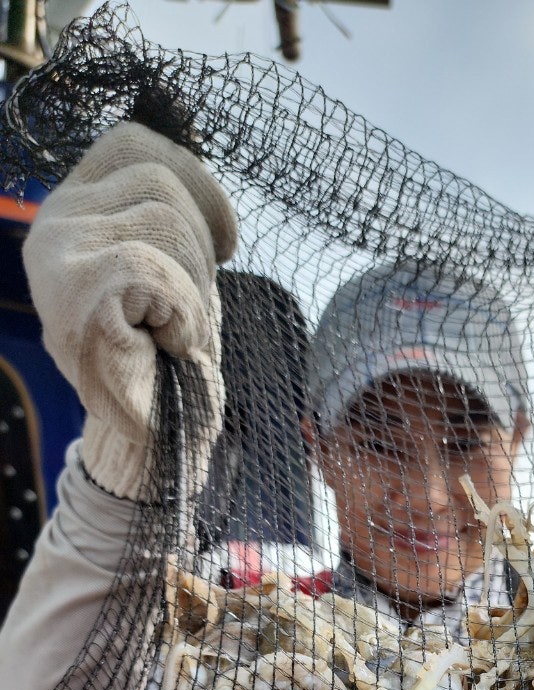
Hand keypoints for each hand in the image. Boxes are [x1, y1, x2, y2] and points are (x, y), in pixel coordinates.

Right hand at [23, 121, 236, 499]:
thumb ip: (170, 213)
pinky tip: (164, 344)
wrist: (156, 442)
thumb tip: (190, 153)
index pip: (136, 144)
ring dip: (194, 286)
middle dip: (200, 243)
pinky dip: (182, 311)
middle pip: (159, 176)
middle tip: (187, 307)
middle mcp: (51, 226)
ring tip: (171, 331)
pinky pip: (156, 269)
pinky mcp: (74, 294)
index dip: (195, 181)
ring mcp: (55, 258)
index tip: (222, 242)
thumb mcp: (175, 269)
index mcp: (73, 211)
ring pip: (164, 220)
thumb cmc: (170, 360)